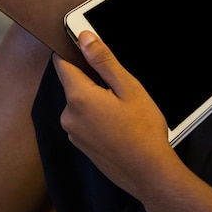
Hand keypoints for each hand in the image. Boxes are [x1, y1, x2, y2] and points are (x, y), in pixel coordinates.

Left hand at [53, 31, 175, 197]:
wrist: (149, 173)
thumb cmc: (143, 129)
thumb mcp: (128, 88)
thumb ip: (103, 61)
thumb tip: (84, 38)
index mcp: (78, 97)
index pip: (62, 63)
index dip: (71, 51)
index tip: (85, 47)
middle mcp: (68, 115)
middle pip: (73, 84)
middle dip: (92, 80)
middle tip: (120, 88)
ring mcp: (73, 133)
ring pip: (80, 103)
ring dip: (96, 100)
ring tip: (123, 110)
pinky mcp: (81, 145)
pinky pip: (84, 121)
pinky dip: (97, 117)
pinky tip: (119, 125)